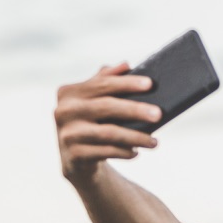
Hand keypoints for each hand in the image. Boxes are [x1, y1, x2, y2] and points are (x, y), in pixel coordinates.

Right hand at [54, 62, 163, 182]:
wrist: (74, 158)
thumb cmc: (89, 122)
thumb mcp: (92, 100)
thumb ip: (105, 80)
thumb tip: (125, 65)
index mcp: (68, 93)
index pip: (102, 84)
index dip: (127, 83)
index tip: (150, 84)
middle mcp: (63, 111)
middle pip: (106, 106)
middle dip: (135, 110)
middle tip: (159, 114)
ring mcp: (67, 134)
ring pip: (109, 133)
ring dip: (136, 137)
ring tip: (154, 141)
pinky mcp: (74, 155)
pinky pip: (107, 152)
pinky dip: (125, 152)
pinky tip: (136, 152)